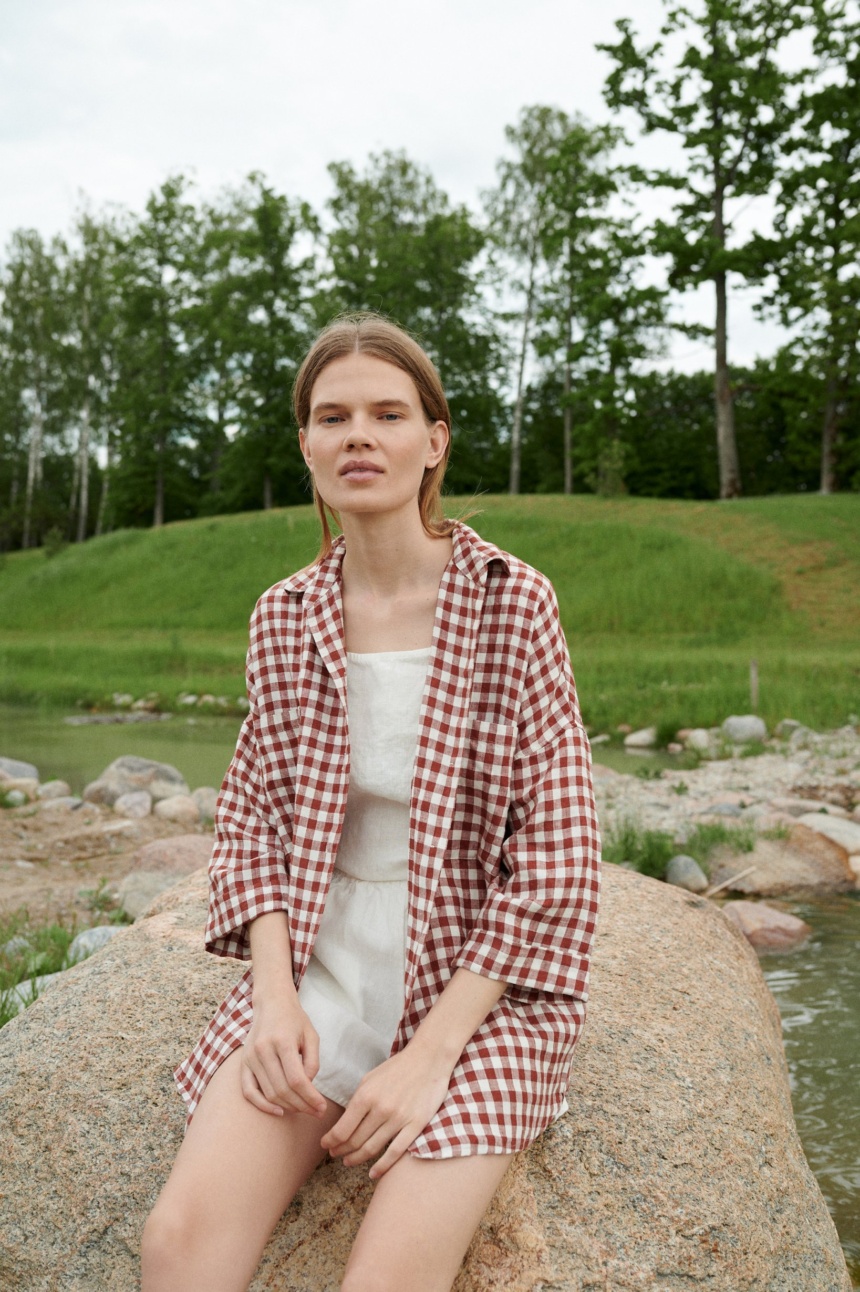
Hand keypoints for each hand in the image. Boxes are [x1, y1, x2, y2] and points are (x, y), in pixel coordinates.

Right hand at [240, 995, 327, 1118]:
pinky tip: (278, 1111)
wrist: (271, 1004)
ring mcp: (251, 1057)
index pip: (297, 1079)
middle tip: (316, 1112)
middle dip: (302, 1105)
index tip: (322, 1108)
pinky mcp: (243, 1063)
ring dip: (287, 1106)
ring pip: (269, 1093)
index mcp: (283, 1041)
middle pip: (283, 1090)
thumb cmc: (295, 1020)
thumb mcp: (311, 1036)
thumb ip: (312, 1062)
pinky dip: (262, 1105)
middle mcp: (263, 1050)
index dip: (310, 1097)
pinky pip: (248, 1091)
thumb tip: (309, 1086)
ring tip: (303, 1109)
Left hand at [321, 1044, 453, 1178]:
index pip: (342, 1129)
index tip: (326, 1144)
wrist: (428, 1059)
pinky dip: (382, 1166)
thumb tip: (345, 1122)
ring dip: (356, 1158)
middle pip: (355, 1141)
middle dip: (341, 1150)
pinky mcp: (415, 1126)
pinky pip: (395, 1152)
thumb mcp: (370, 1078)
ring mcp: (399, 1119)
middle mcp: (380, 1110)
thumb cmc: (398, 1068)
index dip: (331, 1141)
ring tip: (348, 1161)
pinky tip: (373, 1173)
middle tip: (335, 1154)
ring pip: (372, 1148)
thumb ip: (358, 1100)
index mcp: (366, 1095)